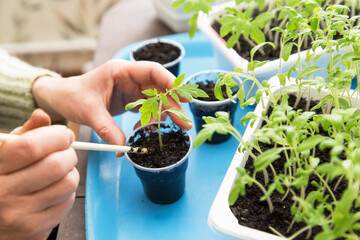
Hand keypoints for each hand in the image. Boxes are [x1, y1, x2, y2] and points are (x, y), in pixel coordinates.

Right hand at [0, 109, 78, 239]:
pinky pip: (68, 202)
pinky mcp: (35, 230)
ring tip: (60, 171)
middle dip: (68, 153)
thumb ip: (26, 134)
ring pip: (68, 183)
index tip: (64, 134)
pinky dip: (67, 192)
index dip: (55, 136)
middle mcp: (3, 194)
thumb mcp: (7, 153)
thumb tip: (42, 115)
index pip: (30, 147)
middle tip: (65, 151)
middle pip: (55, 165)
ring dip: (70, 172)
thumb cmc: (3, 179)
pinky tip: (54, 189)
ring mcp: (19, 215)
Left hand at [32, 59, 191, 153]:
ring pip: (156, 100)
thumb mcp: (88, 112)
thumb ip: (106, 129)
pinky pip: (147, 110)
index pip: (152, 71)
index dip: (170, 83)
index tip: (184, 97)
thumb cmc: (73, 96)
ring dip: (162, 116)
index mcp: (121, 71)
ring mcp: (132, 89)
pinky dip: (148, 121)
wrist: (62, 98)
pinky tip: (141, 130)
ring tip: (163, 131)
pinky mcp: (131, 100)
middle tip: (184, 123)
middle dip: (172, 105)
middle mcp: (130, 78)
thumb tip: (122, 148)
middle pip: (160, 88)